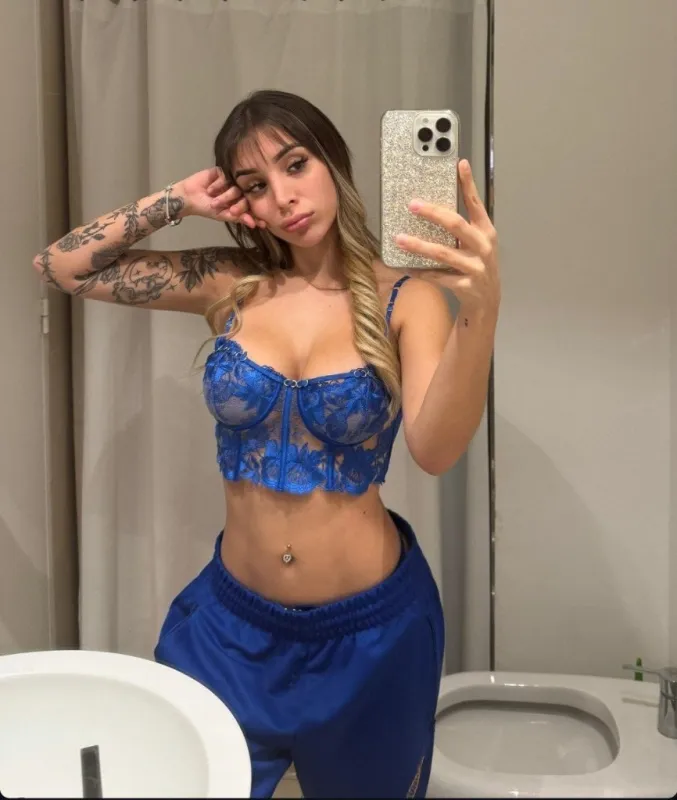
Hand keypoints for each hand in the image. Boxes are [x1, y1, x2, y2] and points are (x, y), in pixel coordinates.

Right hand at [177, 168, 266, 229]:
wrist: (189, 197)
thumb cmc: (205, 208)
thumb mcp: (223, 215)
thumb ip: (238, 218)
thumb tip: (254, 224)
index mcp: (239, 202)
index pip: (251, 206)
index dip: (256, 213)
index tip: (263, 223)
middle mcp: (237, 190)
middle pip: (246, 196)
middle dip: (238, 205)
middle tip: (231, 210)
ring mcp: (231, 180)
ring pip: (237, 187)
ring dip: (225, 196)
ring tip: (214, 201)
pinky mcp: (222, 171)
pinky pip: (227, 176)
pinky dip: (218, 184)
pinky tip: (210, 189)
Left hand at [394, 159, 499, 314]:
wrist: (487, 301)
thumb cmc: (477, 266)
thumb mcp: (476, 244)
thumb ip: (462, 227)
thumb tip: (433, 207)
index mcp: (486, 231)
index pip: (476, 203)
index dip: (468, 184)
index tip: (459, 164)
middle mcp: (483, 247)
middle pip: (456, 225)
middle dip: (433, 213)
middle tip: (412, 205)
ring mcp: (476, 267)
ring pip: (443, 252)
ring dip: (419, 245)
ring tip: (399, 239)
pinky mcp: (466, 286)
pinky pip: (438, 276)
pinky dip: (421, 272)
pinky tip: (406, 267)